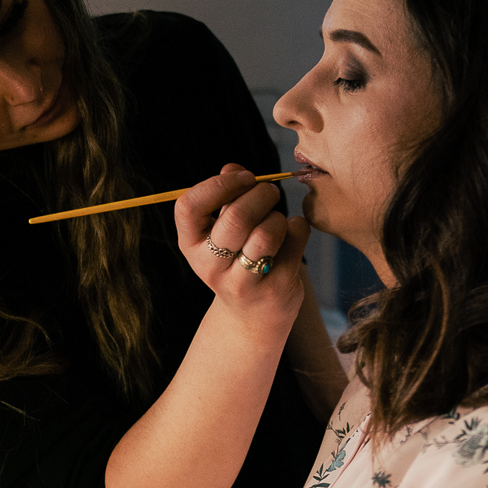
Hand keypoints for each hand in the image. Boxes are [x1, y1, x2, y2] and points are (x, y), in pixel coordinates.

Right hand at [174, 164, 309, 339]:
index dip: (218, 184)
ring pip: (267, 232)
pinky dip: (299, 227)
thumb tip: (233, 168)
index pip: (188, 206)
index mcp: (191, 245)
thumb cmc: (236, 260)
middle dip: (261, 194)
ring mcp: (242, 282)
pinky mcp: (275, 289)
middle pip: (235, 217)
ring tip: (278, 221)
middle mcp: (210, 267)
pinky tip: (293, 234)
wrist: (251, 319)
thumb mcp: (221, 231)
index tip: (244, 178)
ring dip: (279, 216)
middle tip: (270, 192)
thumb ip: (225, 197)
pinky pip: (295, 241)